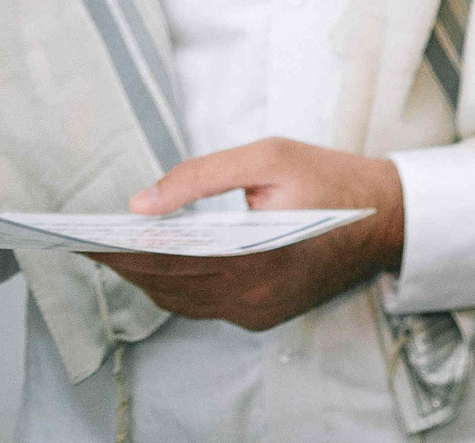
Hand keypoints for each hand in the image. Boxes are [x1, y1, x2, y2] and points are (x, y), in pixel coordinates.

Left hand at [87, 138, 405, 332]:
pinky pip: (206, 306)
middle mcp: (251, 297)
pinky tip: (164, 263)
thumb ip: (202, 175)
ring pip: (182, 301)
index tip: (85, 237)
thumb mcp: (269, 156)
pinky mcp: (263, 317)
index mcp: (251, 259)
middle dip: (127, 262)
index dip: (121, 250)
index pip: (165, 260)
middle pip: (167, 284)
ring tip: (120, 249)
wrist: (388, 216)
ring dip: (149, 276)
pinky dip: (179, 286)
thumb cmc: (330, 177)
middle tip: (93, 240)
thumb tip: (142, 202)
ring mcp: (257, 313)